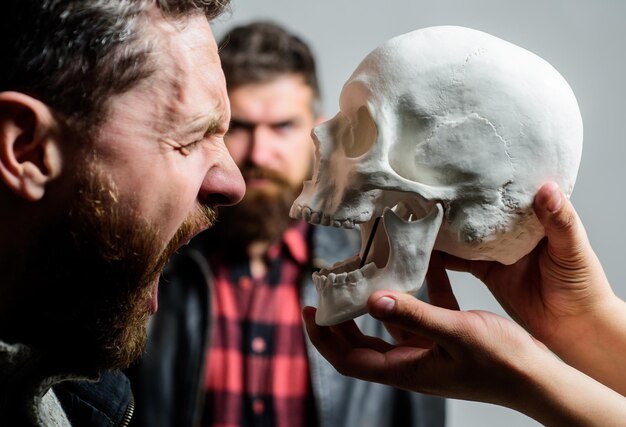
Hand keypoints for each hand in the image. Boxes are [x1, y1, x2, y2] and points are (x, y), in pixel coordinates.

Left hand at [303, 257, 552, 405]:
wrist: (540, 377)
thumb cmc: (502, 362)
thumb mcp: (455, 332)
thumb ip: (414, 315)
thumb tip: (373, 299)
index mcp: (405, 369)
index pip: (348, 359)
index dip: (324, 338)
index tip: (309, 310)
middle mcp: (410, 363)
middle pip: (360, 344)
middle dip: (340, 321)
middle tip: (327, 290)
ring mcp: (428, 352)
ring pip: (387, 328)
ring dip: (373, 304)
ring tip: (364, 274)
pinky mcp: (446, 339)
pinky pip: (419, 315)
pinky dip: (412, 296)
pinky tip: (416, 268)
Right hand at [440, 182, 625, 392]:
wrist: (574, 328)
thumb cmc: (582, 286)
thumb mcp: (572, 248)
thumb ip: (560, 221)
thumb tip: (548, 188)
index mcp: (536, 217)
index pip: (508, 193)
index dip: (488, 180)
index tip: (464, 168)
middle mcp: (513, 231)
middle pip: (481, 212)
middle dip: (458, 203)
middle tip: (432, 191)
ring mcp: (497, 251)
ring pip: (466, 234)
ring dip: (446, 228)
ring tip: (422, 216)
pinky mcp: (486, 272)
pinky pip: (459, 261)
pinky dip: (442, 256)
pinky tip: (426, 250)